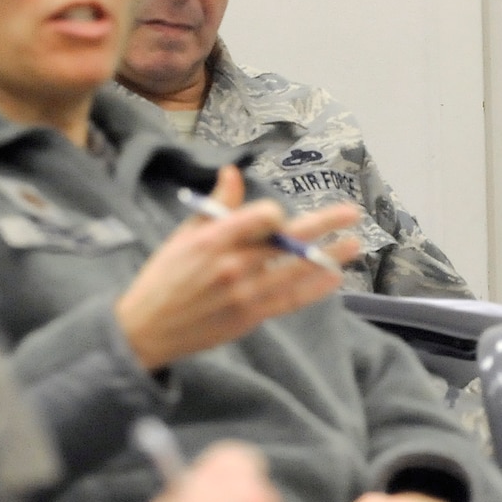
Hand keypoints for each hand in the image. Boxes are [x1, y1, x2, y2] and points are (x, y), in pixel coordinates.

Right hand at [114, 165, 360, 370]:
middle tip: (352, 213)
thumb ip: (216, 206)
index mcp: (212, 240)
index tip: (278, 215)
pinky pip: (291, 300)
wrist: (146, 329)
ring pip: (297, 270)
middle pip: (288, 240)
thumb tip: (234, 172)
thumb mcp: (183, 235)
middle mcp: (232, 265)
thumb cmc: (163, 278)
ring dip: (329, 256)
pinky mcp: (250, 317)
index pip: (261, 217)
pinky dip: (314, 288)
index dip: (276, 213)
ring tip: (354, 244)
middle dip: (324, 224)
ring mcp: (244, 294)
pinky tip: (333, 276)